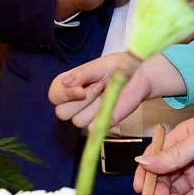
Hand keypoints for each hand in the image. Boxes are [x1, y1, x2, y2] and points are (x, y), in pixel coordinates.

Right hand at [50, 53, 181, 129]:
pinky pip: (93, 128)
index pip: (54, 95)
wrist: (139, 76)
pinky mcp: (100, 125)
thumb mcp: (98, 65)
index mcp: (68, 85)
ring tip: (106, 93)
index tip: (81, 89)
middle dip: (83, 100)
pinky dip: (103, 117)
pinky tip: (111, 105)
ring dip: (94, 107)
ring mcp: (86, 115)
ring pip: (78, 121)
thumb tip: (65, 83)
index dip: (64, 94)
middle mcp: (73, 102)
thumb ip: (81, 74)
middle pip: (62, 113)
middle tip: (100, 86)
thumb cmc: (117, 68)